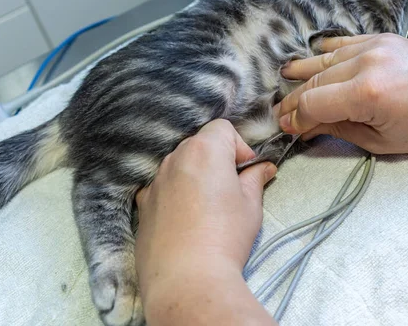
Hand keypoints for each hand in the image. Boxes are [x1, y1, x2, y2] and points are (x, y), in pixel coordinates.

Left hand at [135, 119, 276, 319]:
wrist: (187, 279)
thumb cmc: (225, 237)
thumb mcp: (250, 205)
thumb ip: (255, 179)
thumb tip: (263, 168)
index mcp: (204, 150)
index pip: (222, 128)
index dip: (238, 147)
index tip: (245, 172)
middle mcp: (175, 158)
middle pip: (199, 144)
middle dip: (217, 159)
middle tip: (230, 189)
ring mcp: (155, 181)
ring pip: (180, 165)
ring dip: (195, 175)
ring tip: (207, 208)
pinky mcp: (143, 203)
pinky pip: (162, 186)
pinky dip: (175, 193)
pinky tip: (185, 219)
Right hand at [275, 33, 407, 153]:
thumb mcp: (380, 142)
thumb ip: (338, 130)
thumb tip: (306, 128)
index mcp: (367, 94)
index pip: (314, 104)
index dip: (297, 118)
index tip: (288, 128)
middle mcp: (366, 63)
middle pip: (314, 81)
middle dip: (295, 100)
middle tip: (282, 113)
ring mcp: (374, 46)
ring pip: (324, 59)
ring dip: (304, 72)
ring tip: (285, 77)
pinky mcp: (382, 38)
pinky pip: (344, 42)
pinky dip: (326, 51)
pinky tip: (313, 57)